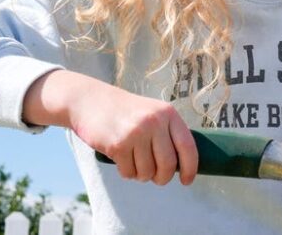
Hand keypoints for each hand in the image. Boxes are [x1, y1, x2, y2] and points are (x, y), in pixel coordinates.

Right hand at [23, 70, 197, 185]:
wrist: (90, 100)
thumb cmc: (126, 112)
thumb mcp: (152, 112)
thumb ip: (168, 132)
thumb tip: (184, 164)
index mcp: (168, 113)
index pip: (188, 146)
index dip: (190, 168)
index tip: (187, 181)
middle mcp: (154, 122)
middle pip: (168, 165)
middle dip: (163, 178)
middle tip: (157, 178)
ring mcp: (136, 133)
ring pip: (147, 172)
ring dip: (142, 175)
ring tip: (135, 164)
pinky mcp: (118, 145)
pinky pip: (129, 172)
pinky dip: (127, 173)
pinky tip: (123, 161)